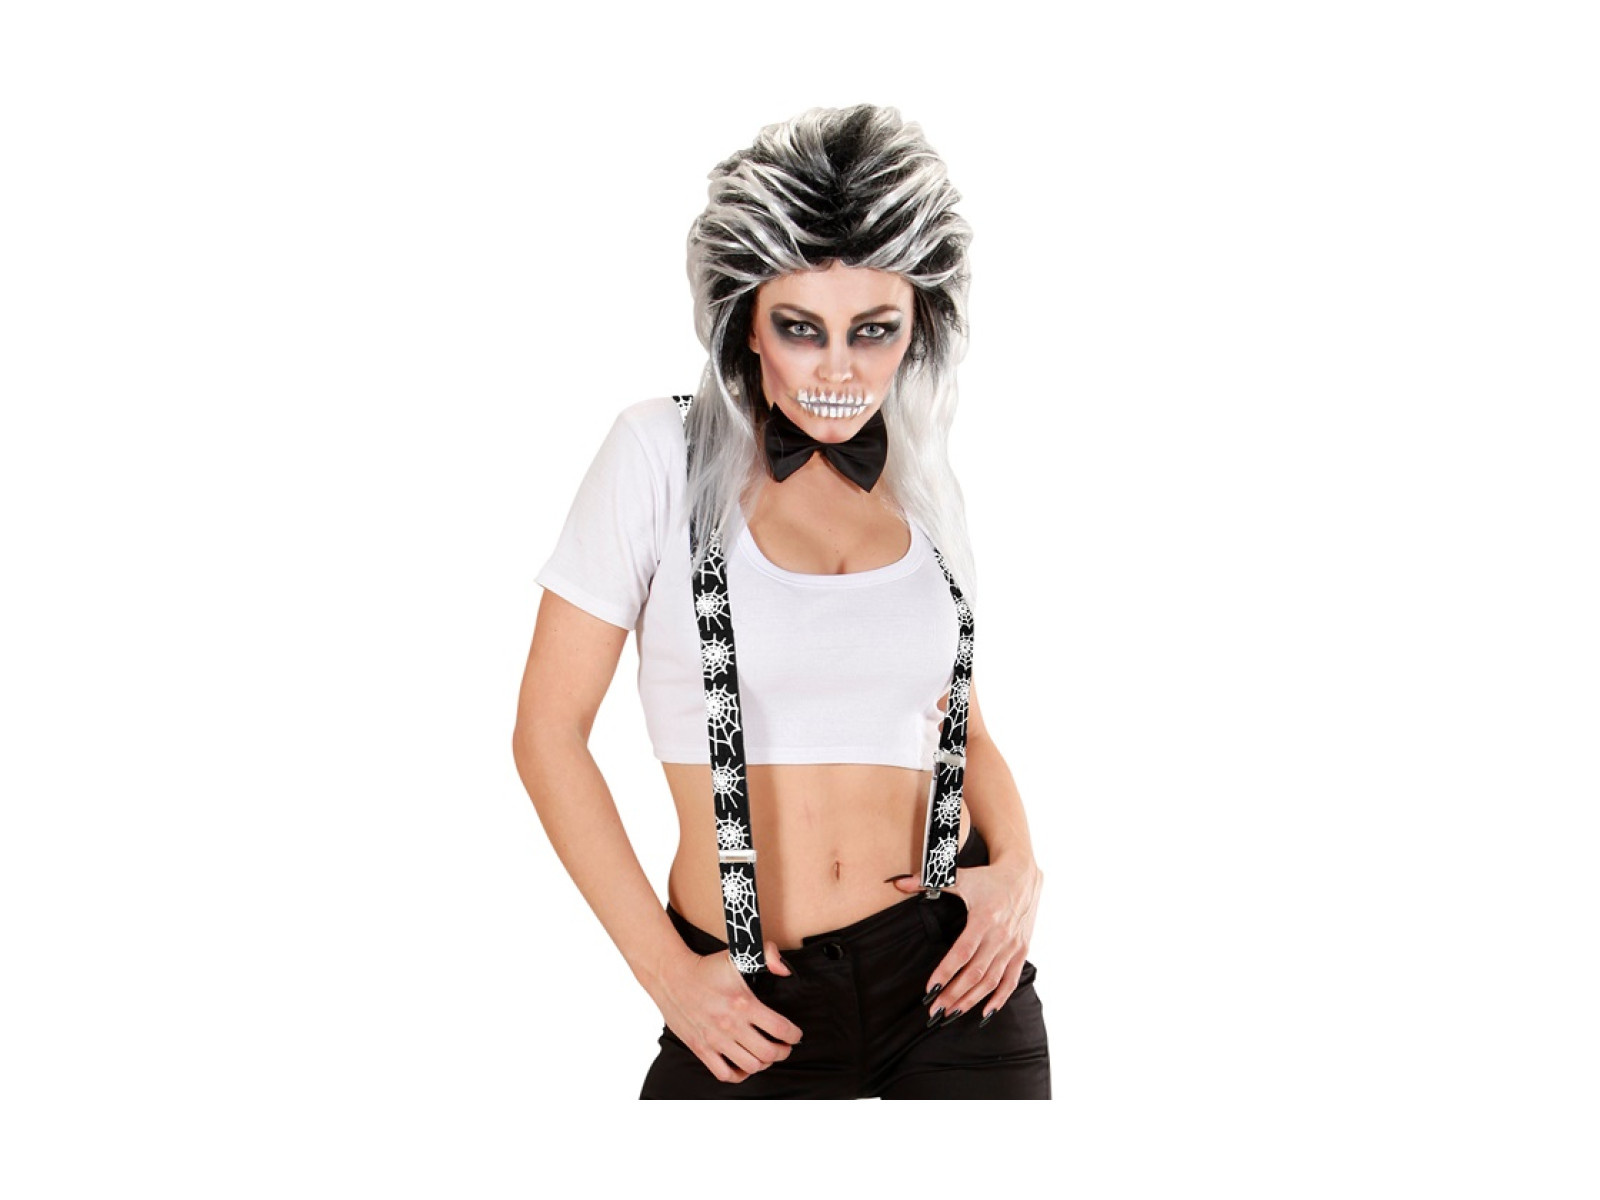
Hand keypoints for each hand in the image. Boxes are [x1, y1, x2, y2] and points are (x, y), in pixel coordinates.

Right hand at [646, 939, 801, 1083]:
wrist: (672, 977)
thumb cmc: (706, 967)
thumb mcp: (738, 955)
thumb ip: (768, 955)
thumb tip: (785, 970)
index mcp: (743, 1003)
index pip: (780, 1028)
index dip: (794, 1034)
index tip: (795, 1034)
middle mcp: (731, 1025)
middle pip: (769, 1052)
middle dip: (783, 1051)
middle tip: (784, 1046)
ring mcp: (715, 1040)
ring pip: (751, 1066)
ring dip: (764, 1063)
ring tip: (766, 1054)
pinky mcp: (701, 1049)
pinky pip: (725, 1074)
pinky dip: (739, 1074)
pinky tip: (744, 1064)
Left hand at [892, 856, 1042, 1025]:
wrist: (1023, 875)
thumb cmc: (988, 878)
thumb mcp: (960, 876)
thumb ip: (927, 881)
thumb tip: (899, 884)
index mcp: (983, 919)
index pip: (962, 953)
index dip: (946, 972)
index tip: (930, 989)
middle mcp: (1000, 936)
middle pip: (975, 973)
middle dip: (954, 994)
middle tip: (936, 1010)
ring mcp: (1012, 946)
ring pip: (992, 981)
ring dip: (972, 1000)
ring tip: (952, 1014)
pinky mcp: (1022, 951)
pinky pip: (1011, 980)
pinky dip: (1000, 999)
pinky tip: (986, 1012)